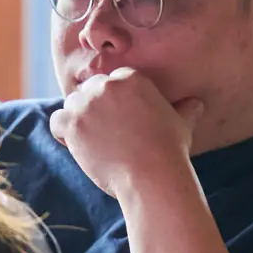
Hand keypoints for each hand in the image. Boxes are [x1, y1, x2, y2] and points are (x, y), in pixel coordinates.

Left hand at [49, 67, 202, 199]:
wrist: (151, 174)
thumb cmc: (169, 150)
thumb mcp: (182, 123)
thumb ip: (185, 109)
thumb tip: (196, 104)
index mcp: (131, 78)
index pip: (112, 81)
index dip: (113, 100)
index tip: (118, 119)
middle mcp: (106, 86)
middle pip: (90, 90)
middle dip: (95, 107)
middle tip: (105, 130)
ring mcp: (86, 104)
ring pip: (72, 103)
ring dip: (78, 118)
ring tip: (93, 140)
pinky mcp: (72, 124)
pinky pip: (57, 120)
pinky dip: (62, 131)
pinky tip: (76, 145)